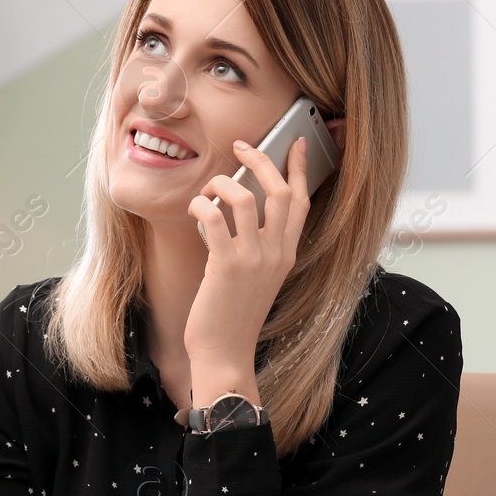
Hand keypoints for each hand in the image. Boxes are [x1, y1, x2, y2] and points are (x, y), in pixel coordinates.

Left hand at [183, 137, 310, 401]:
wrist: (225, 353)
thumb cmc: (233, 317)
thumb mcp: (257, 278)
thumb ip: (257, 247)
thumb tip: (236, 210)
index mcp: (287, 254)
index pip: (301, 201)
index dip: (298, 168)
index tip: (295, 142)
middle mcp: (277, 253)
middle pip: (279, 191)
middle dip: (261, 159)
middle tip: (240, 147)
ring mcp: (254, 259)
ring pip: (245, 197)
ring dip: (221, 183)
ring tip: (207, 189)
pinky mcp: (227, 265)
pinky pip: (215, 217)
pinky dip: (201, 204)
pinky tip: (194, 209)